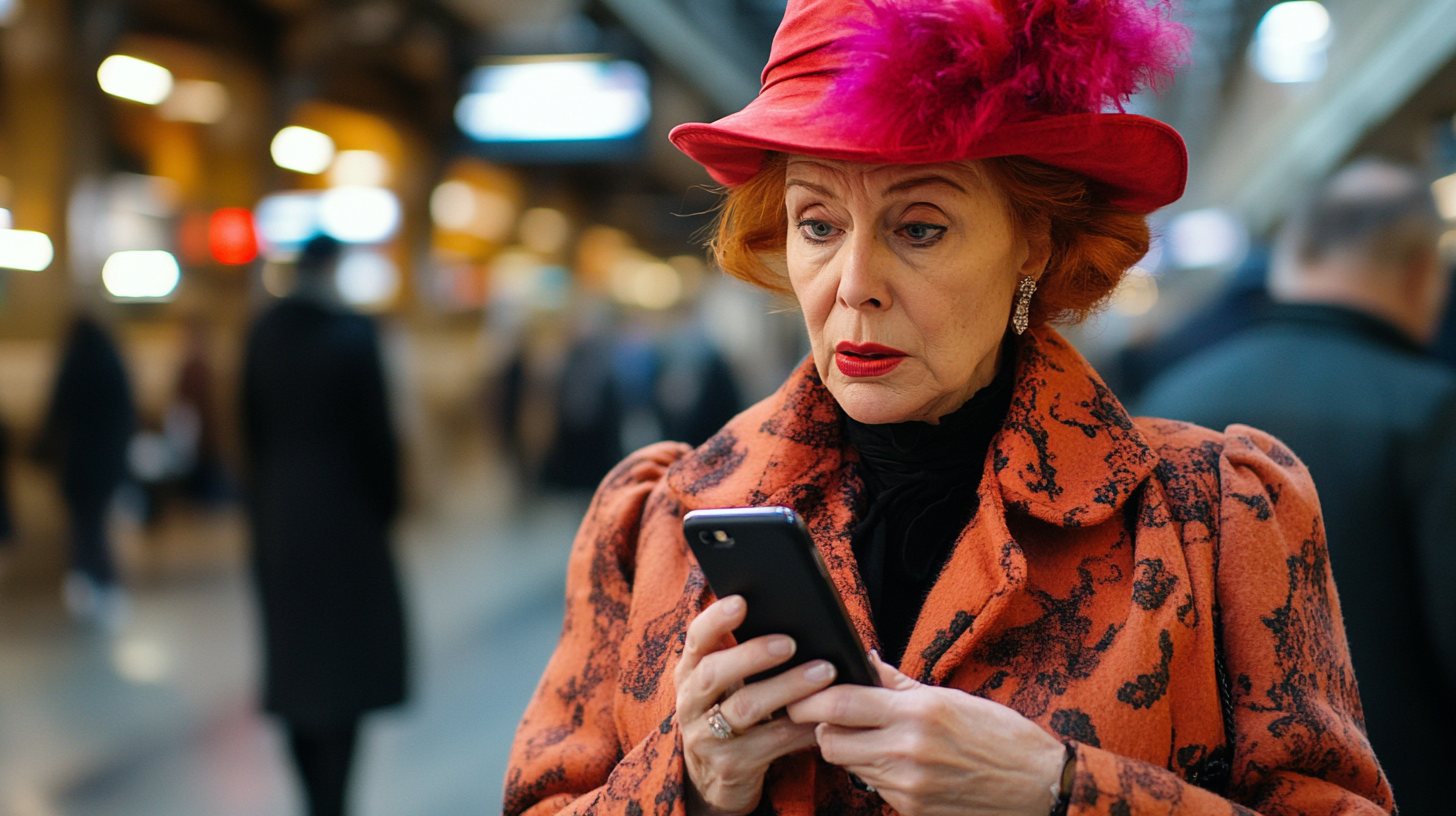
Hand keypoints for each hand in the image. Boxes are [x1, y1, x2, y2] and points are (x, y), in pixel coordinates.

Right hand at [676, 595, 840, 815]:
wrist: (712, 779)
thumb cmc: (728, 714)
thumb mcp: (721, 685)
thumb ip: (737, 653)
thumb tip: (786, 613)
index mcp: (690, 673)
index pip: (695, 639)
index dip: (715, 620)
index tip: (740, 601)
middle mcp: (691, 703)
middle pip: (714, 673)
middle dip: (752, 654)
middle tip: (790, 642)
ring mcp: (707, 737)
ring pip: (746, 708)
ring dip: (787, 687)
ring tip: (823, 673)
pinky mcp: (732, 765)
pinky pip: (772, 743)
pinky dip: (801, 727)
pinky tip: (824, 715)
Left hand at [787, 652, 1066, 815]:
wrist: (1039, 786)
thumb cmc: (1000, 736)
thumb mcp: (949, 698)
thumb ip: (898, 683)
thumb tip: (863, 661)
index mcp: (918, 712)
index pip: (839, 704)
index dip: (810, 699)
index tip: (803, 693)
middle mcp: (908, 750)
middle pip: (830, 742)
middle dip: (824, 729)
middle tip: (838, 717)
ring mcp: (908, 786)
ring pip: (849, 766)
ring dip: (851, 750)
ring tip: (877, 737)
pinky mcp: (911, 810)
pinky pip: (874, 787)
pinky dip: (876, 773)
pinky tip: (901, 762)